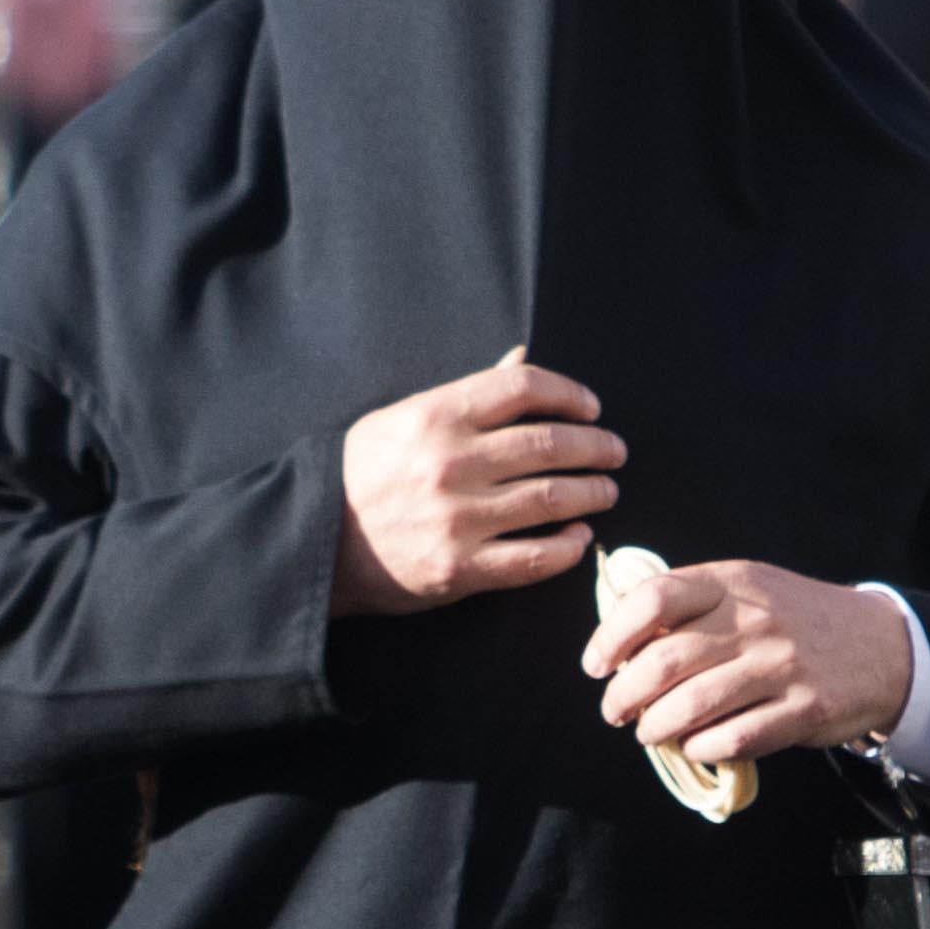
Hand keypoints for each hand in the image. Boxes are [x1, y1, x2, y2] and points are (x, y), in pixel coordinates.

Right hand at [335, 350, 624, 614]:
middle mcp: (450, 464)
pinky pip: (535, 558)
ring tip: (606, 491)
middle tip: (615, 452)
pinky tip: (580, 536)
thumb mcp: (404, 418)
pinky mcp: (460, 569)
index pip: (523, 388)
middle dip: (595, 447)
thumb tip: (521, 359)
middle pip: (550, 445)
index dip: (569, 394)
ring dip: (592, 493)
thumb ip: (468, 393)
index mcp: (436, 416)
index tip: (590, 408)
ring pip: (552, 500)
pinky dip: (568, 545)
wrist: (315, 543)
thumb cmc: (361, 474)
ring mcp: (457, 519)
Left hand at [586, 558, 910, 769]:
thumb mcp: (749, 590)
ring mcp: (784, 666)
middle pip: (665, 660)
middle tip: (614, 711)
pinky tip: (694, 746)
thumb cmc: (797, 619)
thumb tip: (620, 643)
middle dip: (625, 695)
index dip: (612, 635)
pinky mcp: (806, 710)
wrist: (883, 645)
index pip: (655, 597)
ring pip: (694, 705)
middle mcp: (756, 620)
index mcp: (734, 582)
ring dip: (656, 727)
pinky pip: (735, 738)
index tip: (596, 665)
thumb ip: (692, 606)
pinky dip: (701, 748)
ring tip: (648, 732)